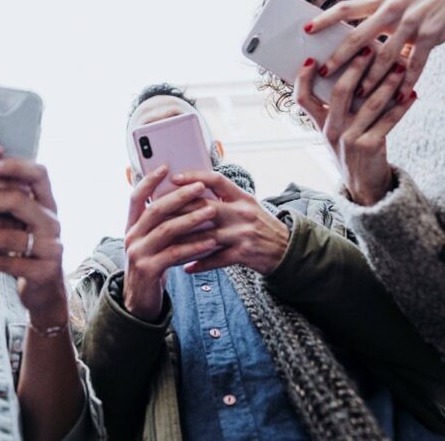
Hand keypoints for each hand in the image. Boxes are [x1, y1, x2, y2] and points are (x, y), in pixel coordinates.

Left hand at [0, 159, 70, 326]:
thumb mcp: (17, 221)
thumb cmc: (21, 248)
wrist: (43, 289)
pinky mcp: (43, 271)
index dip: (15, 166)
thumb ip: (2, 200)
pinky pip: (6, 263)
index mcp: (46, 202)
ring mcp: (51, 247)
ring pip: (9, 235)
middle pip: (20, 200)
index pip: (38, 174)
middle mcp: (52, 221)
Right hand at [121, 166, 219, 321]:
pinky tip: (211, 241)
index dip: (149, 181)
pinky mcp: (148, 270)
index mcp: (131, 226)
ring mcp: (137, 253)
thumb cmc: (153, 264)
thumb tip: (185, 197)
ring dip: (191, 219)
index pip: (136, 197)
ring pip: (166, 230)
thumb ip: (161, 223)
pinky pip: (174, 253)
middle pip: (155, 210)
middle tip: (200, 187)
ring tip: (211, 211)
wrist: (140, 301)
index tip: (165, 166)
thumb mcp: (152, 241)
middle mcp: (131, 236)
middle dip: (179, 196)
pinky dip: (194, 246)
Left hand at [168, 171, 289, 274]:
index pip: (216, 180)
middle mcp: (242, 212)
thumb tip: (193, 189)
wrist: (287, 250)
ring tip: (164, 243)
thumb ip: (225, 198)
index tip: (174, 178)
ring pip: (206, 236)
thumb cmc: (261, 225)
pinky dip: (199, 263)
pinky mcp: (244, 254)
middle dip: (179, 210)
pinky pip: (216, 259)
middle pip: (205, 207)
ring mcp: (243, 233)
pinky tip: (185, 267)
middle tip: (157, 213)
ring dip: (183, 241)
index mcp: (242, 197)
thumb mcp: (247, 205)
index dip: (194, 177)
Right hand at [293, 46, 416, 205]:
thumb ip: (339, 107)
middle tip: (368, 49)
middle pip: (339, 92)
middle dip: (354, 67)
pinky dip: (402, 106)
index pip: (302, 98)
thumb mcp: (337, 131)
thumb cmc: (352, 150)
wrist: (364, 186)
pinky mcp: (370, 147)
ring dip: (387, 82)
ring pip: (369, 103)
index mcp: (320, 124)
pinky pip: (389, 120)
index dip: (303, 78)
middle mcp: (331, 130)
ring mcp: (350, 139)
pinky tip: (412, 94)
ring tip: (399, 67)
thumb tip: (353, 71)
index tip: (312, 58)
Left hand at [305, 0, 444, 98]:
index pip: (347, 7)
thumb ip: (382, 20)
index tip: (305, 29)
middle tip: (324, 72)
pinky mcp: (432, 35)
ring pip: (385, 55)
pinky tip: (399, 96)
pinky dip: (406, 82)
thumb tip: (359, 42)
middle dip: (340, 56)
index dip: (325, 18)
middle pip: (359, 36)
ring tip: (357, 95)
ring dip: (370, 78)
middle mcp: (394, 9)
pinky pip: (415, 63)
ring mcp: (413, 22)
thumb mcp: (403, 2)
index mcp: (384, 1)